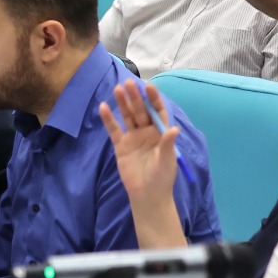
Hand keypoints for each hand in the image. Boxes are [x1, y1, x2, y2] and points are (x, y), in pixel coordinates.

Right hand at [99, 80, 178, 205]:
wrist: (147, 194)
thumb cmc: (162, 177)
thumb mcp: (167, 160)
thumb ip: (167, 144)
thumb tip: (174, 129)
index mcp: (161, 133)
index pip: (158, 112)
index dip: (154, 99)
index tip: (148, 87)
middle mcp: (147, 132)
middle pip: (141, 111)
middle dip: (135, 97)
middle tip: (128, 83)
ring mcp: (133, 138)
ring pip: (127, 117)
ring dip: (123, 104)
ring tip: (117, 89)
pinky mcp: (121, 145)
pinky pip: (114, 130)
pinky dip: (108, 119)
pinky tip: (103, 107)